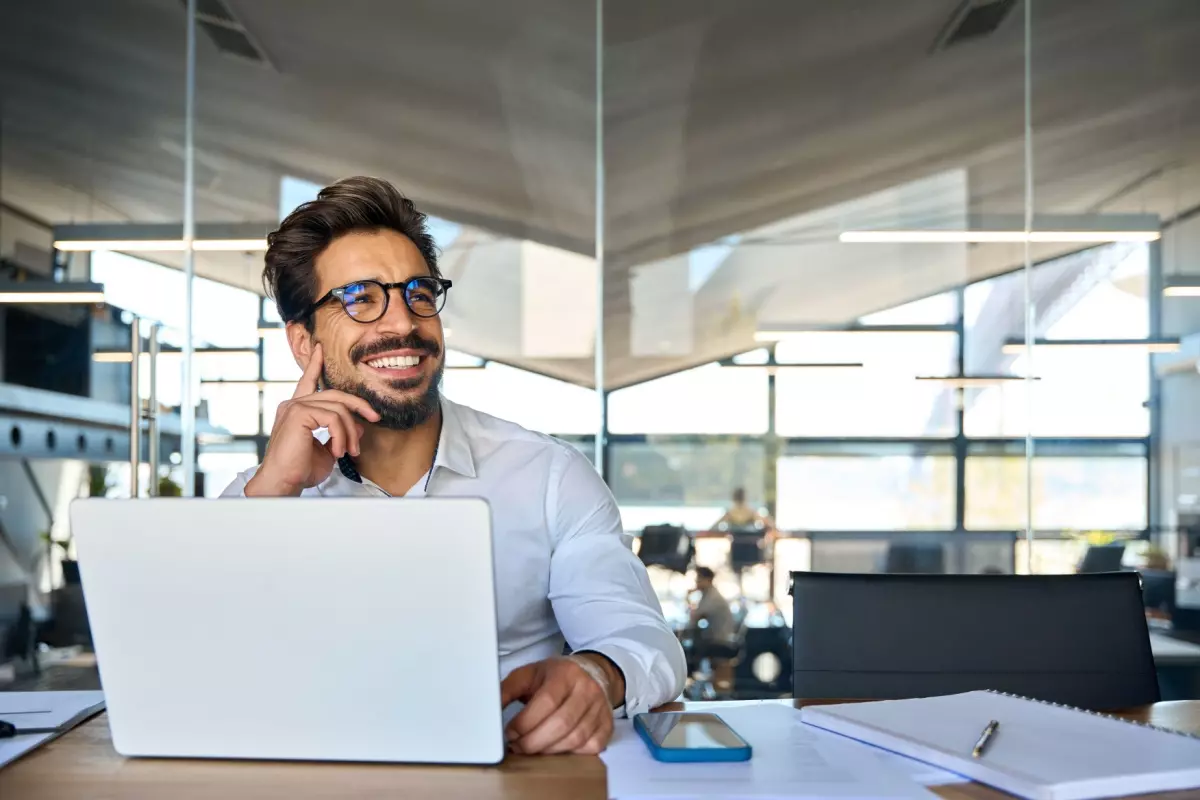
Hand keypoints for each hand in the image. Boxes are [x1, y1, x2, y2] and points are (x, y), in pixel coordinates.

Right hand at [245, 344, 380, 496]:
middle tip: (375, 418)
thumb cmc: (301, 470)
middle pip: (334, 394)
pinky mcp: (298, 414)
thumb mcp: (328, 450)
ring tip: (350, 451)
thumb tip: (360, 427)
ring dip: (350, 431)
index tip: (320, 349)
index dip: (315, 366)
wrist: (283, 483)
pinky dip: (341, 435)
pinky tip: (338, 450)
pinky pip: (333, 418)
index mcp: (297, 410)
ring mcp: (294, 407)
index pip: (307, 382)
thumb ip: (340, 434)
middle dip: (358, 404)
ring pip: (338, 408)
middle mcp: (293, 404)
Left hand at [500, 656, 617, 755]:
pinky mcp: (607, 725)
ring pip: (574, 738)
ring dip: (548, 750)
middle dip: (533, 741)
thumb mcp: (529, 674)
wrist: (591, 673)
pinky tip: (554, 748)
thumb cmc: (555, 676)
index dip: (526, 722)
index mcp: (565, 673)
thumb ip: (507, 689)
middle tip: (517, 746)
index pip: (546, 701)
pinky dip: (569, 752)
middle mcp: (587, 689)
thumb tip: (488, 707)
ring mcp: (600, 708)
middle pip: (561, 723)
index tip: (510, 732)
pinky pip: (590, 747)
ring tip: (531, 748)